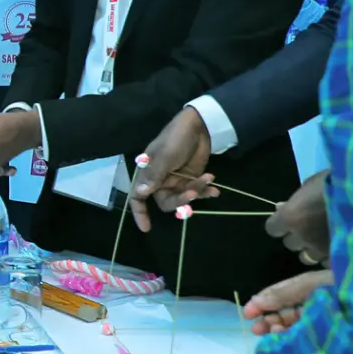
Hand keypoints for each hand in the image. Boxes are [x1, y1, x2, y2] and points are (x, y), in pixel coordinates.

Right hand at [128, 106, 219, 231]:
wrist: (199, 125)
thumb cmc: (176, 138)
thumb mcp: (165, 156)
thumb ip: (154, 175)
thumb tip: (140, 193)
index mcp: (147, 174)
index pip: (137, 197)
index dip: (140, 213)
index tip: (147, 228)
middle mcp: (160, 180)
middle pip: (166, 201)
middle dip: (181, 200)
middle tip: (194, 192)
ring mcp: (177, 180)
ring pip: (184, 198)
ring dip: (196, 192)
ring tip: (208, 180)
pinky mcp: (191, 178)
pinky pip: (197, 192)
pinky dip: (205, 191)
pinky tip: (215, 188)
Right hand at [243, 269, 331, 335]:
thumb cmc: (339, 287)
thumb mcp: (308, 284)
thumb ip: (282, 294)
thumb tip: (255, 300)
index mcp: (305, 288)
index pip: (278, 295)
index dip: (262, 303)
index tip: (247, 314)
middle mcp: (309, 303)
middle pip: (283, 312)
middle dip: (268, 320)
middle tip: (255, 329)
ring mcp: (317, 319)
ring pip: (292, 325)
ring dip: (279, 328)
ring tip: (272, 331)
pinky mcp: (325, 334)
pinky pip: (304, 335)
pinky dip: (291, 337)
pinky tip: (284, 337)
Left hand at [266, 171, 330, 265]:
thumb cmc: (338, 183)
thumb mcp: (311, 185)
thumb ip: (295, 201)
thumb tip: (280, 208)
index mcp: (290, 218)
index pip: (273, 228)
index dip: (280, 224)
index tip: (289, 219)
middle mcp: (302, 237)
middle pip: (290, 244)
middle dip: (297, 236)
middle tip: (310, 227)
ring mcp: (321, 250)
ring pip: (307, 257)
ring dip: (311, 249)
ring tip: (324, 239)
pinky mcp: (340, 257)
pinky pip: (327, 263)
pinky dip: (329, 257)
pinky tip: (338, 248)